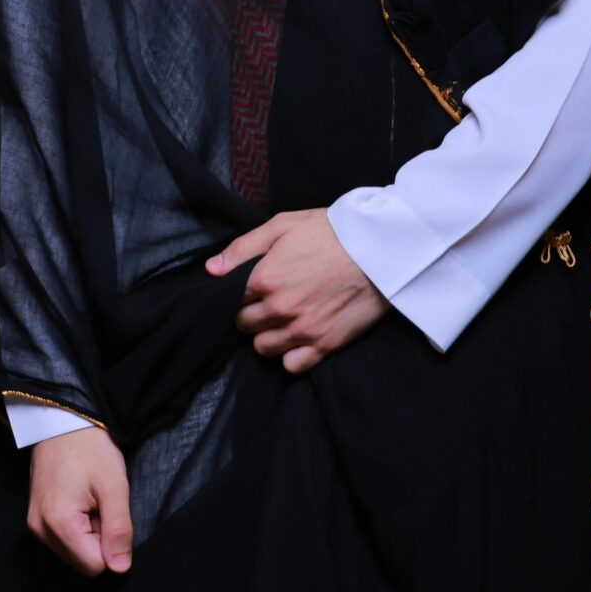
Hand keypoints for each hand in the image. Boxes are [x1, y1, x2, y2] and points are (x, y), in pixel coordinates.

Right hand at [26, 424, 131, 576]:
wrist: (62, 422)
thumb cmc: (90, 449)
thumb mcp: (114, 487)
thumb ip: (119, 531)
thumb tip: (119, 568)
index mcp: (59, 523)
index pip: (96, 566)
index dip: (111, 544)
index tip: (107, 512)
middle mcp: (40, 530)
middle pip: (82, 562)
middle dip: (98, 540)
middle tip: (98, 505)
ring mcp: (34, 525)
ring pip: (73, 552)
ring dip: (88, 533)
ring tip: (88, 500)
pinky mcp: (35, 519)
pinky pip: (63, 540)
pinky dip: (76, 527)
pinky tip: (78, 501)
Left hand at [209, 208, 389, 373]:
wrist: (379, 248)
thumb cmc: (330, 232)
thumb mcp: (282, 226)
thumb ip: (243, 249)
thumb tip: (211, 269)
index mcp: (264, 278)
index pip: (230, 299)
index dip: (238, 294)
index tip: (249, 289)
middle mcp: (280, 307)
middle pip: (243, 325)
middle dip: (249, 315)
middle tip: (264, 304)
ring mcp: (303, 329)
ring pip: (263, 348)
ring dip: (266, 336)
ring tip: (279, 322)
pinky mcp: (326, 344)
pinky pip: (292, 366)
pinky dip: (289, 357)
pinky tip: (295, 340)